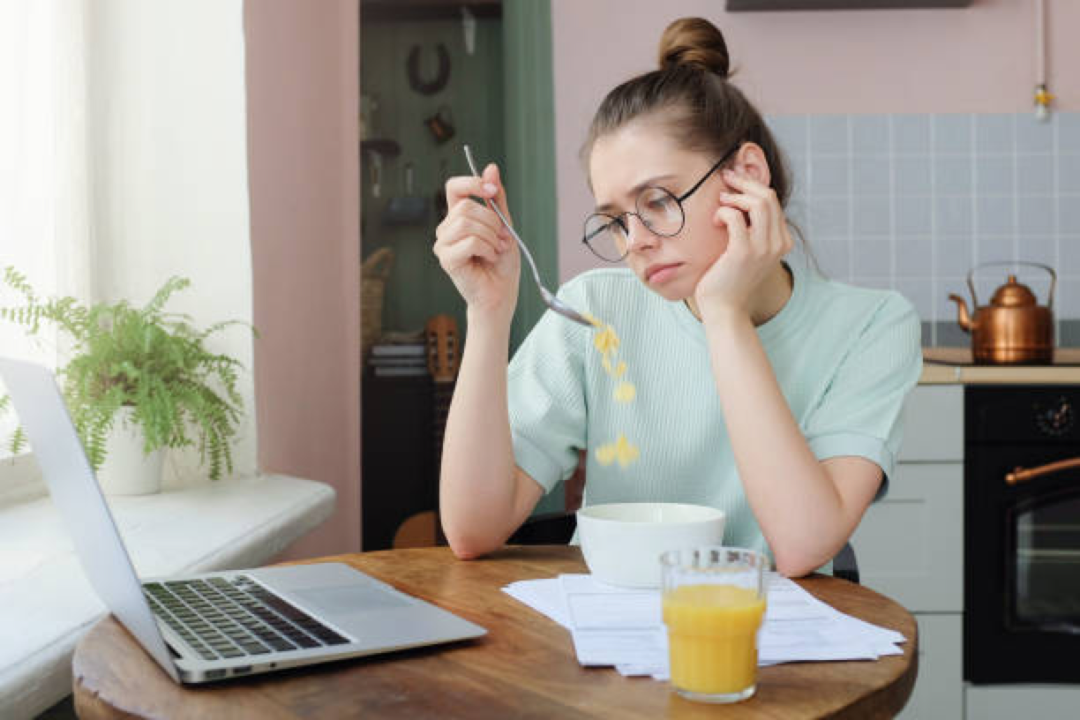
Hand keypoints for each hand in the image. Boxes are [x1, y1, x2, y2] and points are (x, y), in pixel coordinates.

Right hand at [433, 163, 519, 324]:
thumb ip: (497, 199)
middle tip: (501, 239)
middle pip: (466, 206)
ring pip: (468, 222)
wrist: (501, 294)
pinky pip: (470, 241)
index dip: (472, 182)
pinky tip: (489, 259)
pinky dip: (487, 249)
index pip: (454, 186)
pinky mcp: (446, 259)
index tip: (491, 190)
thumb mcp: (505, 225)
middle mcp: (446, 229)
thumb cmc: (501, 264)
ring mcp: (443, 244)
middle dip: (492, 222)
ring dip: (491, 237)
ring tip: (495, 250)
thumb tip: (491, 168)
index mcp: (458, 217)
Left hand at [693, 168, 792, 320]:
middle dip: (745, 182)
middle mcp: (777, 244)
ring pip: (758, 203)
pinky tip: (715, 221)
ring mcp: (762, 248)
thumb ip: (751, 231)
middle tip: (726, 178)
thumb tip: (739, 202)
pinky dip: (724, 212)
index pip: (773, 202)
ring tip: (721, 201)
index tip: (735, 180)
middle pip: (768, 197)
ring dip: (736, 196)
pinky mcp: (743, 252)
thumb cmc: (729, 279)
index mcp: (782, 242)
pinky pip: (736, 218)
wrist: (724, 309)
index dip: (753, 186)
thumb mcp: (747, 252)